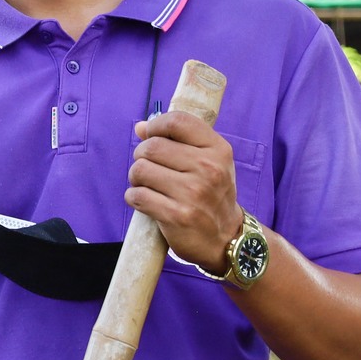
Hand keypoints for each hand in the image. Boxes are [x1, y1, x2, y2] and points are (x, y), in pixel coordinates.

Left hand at [127, 111, 242, 273]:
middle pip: (151, 146)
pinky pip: (137, 196)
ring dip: (136, 178)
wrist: (226, 238)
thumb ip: (178, 141)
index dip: (156, 125)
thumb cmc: (211, 194)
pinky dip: (134, 197)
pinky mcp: (177, 215)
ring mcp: (193, 193)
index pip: (177, 121)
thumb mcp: (209, 162)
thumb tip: (141, 127)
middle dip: (141, 157)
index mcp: (218, 150)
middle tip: (149, 169)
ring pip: (140, 170)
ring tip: (149, 186)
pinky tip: (146, 201)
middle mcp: (208, 169)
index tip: (150, 136)